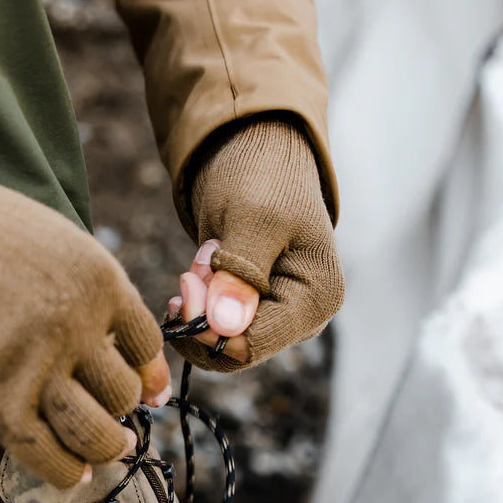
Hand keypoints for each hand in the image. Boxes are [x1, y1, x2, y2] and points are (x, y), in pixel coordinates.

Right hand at [0, 155, 169, 487]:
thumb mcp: (62, 248)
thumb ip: (100, 303)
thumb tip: (142, 377)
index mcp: (100, 281)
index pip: (146, 346)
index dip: (149, 376)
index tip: (146, 394)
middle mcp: (75, 322)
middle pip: (124, 394)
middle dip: (124, 414)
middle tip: (118, 426)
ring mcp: (33, 360)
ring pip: (95, 431)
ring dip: (106, 448)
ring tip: (106, 449)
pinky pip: (43, 452)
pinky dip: (65, 472)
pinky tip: (74, 475)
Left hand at [171, 117, 344, 371]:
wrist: (260, 152)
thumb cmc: (263, 176)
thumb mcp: (249, 218)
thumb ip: (239, 274)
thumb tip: (226, 328)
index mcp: (317, 299)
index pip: (253, 344)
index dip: (209, 326)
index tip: (185, 280)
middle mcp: (306, 318)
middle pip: (236, 350)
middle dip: (203, 312)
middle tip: (194, 265)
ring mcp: (283, 318)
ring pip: (222, 343)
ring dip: (200, 305)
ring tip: (203, 258)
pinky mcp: (260, 313)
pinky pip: (219, 330)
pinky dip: (201, 304)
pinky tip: (202, 269)